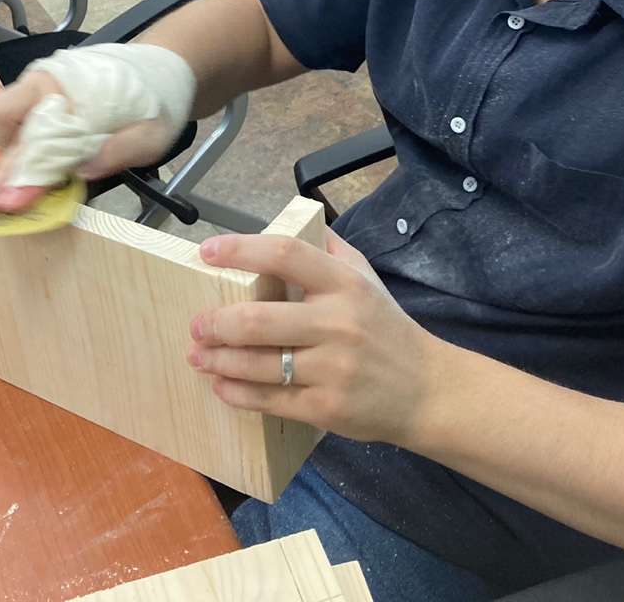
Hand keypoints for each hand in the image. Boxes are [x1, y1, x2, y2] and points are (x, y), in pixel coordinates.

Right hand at [0, 63, 181, 213]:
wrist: (163, 69)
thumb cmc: (156, 102)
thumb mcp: (152, 134)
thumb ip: (121, 151)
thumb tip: (83, 172)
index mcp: (71, 87)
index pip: (35, 133)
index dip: (22, 171)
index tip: (12, 201)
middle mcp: (46, 81)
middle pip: (4, 121)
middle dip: (5, 165)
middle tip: (2, 199)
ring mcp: (41, 84)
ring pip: (5, 119)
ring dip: (12, 154)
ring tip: (24, 184)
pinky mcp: (43, 94)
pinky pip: (18, 118)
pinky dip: (22, 145)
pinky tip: (38, 167)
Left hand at [188, 229, 436, 445]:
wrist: (427, 391)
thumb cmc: (387, 329)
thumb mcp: (367, 278)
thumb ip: (330, 248)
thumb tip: (295, 215)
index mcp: (344, 283)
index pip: (285, 254)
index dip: (240, 250)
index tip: (206, 252)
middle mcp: (338, 323)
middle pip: (259, 318)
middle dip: (216, 322)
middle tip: (196, 324)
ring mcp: (332, 368)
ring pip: (258, 363)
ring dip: (218, 360)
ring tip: (198, 355)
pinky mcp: (327, 408)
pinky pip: (270, 400)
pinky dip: (237, 393)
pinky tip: (221, 385)